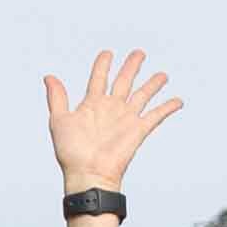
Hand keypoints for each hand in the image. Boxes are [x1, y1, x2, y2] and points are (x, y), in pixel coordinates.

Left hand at [44, 50, 182, 199]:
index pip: (99, 77)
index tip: (107, 53)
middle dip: (132, 66)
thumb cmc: (72, 153)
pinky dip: (168, 107)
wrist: (88, 173)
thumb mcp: (59, 120)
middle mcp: (111, 109)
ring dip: (153, 84)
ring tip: (162, 75)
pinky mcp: (138, 130)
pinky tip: (178, 100)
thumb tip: (49, 77)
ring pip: (143, 95)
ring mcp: (126, 118)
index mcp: (92, 104)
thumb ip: (57, 98)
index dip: (103, 64)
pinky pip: (156, 115)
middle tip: (139, 53)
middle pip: (124, 81)